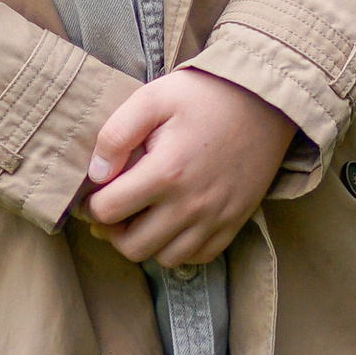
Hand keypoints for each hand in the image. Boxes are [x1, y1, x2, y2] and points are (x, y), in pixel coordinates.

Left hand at [81, 67, 296, 270]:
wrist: (264, 100)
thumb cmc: (204, 96)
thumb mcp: (153, 98)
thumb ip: (117, 134)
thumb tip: (96, 173)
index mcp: (166, 172)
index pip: (108, 211)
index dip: (91, 205)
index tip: (93, 193)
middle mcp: (191, 205)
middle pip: (132, 246)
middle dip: (113, 230)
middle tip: (113, 209)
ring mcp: (215, 219)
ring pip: (165, 259)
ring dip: (146, 242)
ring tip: (143, 216)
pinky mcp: (234, 223)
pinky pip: (198, 258)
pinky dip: (180, 248)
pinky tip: (173, 222)